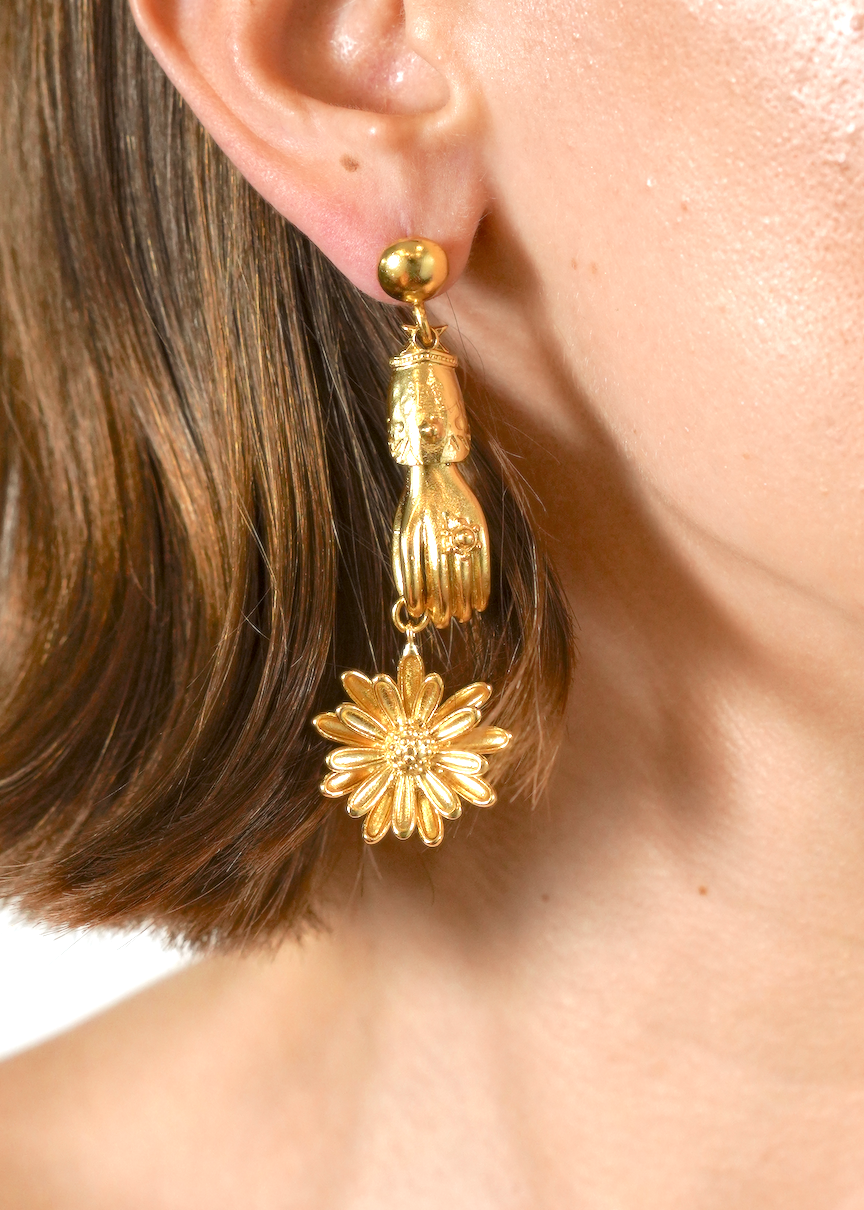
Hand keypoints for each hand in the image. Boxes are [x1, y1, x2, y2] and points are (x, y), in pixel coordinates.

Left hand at [392, 464, 490, 627]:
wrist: (434, 467)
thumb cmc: (415, 505)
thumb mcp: (401, 528)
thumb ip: (402, 559)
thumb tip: (405, 593)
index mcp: (413, 531)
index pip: (414, 572)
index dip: (418, 595)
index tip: (420, 613)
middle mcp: (435, 530)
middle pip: (439, 576)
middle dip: (442, 604)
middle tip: (444, 623)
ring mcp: (458, 527)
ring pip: (461, 571)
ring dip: (463, 598)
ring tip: (463, 617)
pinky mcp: (477, 525)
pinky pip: (482, 560)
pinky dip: (482, 584)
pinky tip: (481, 601)